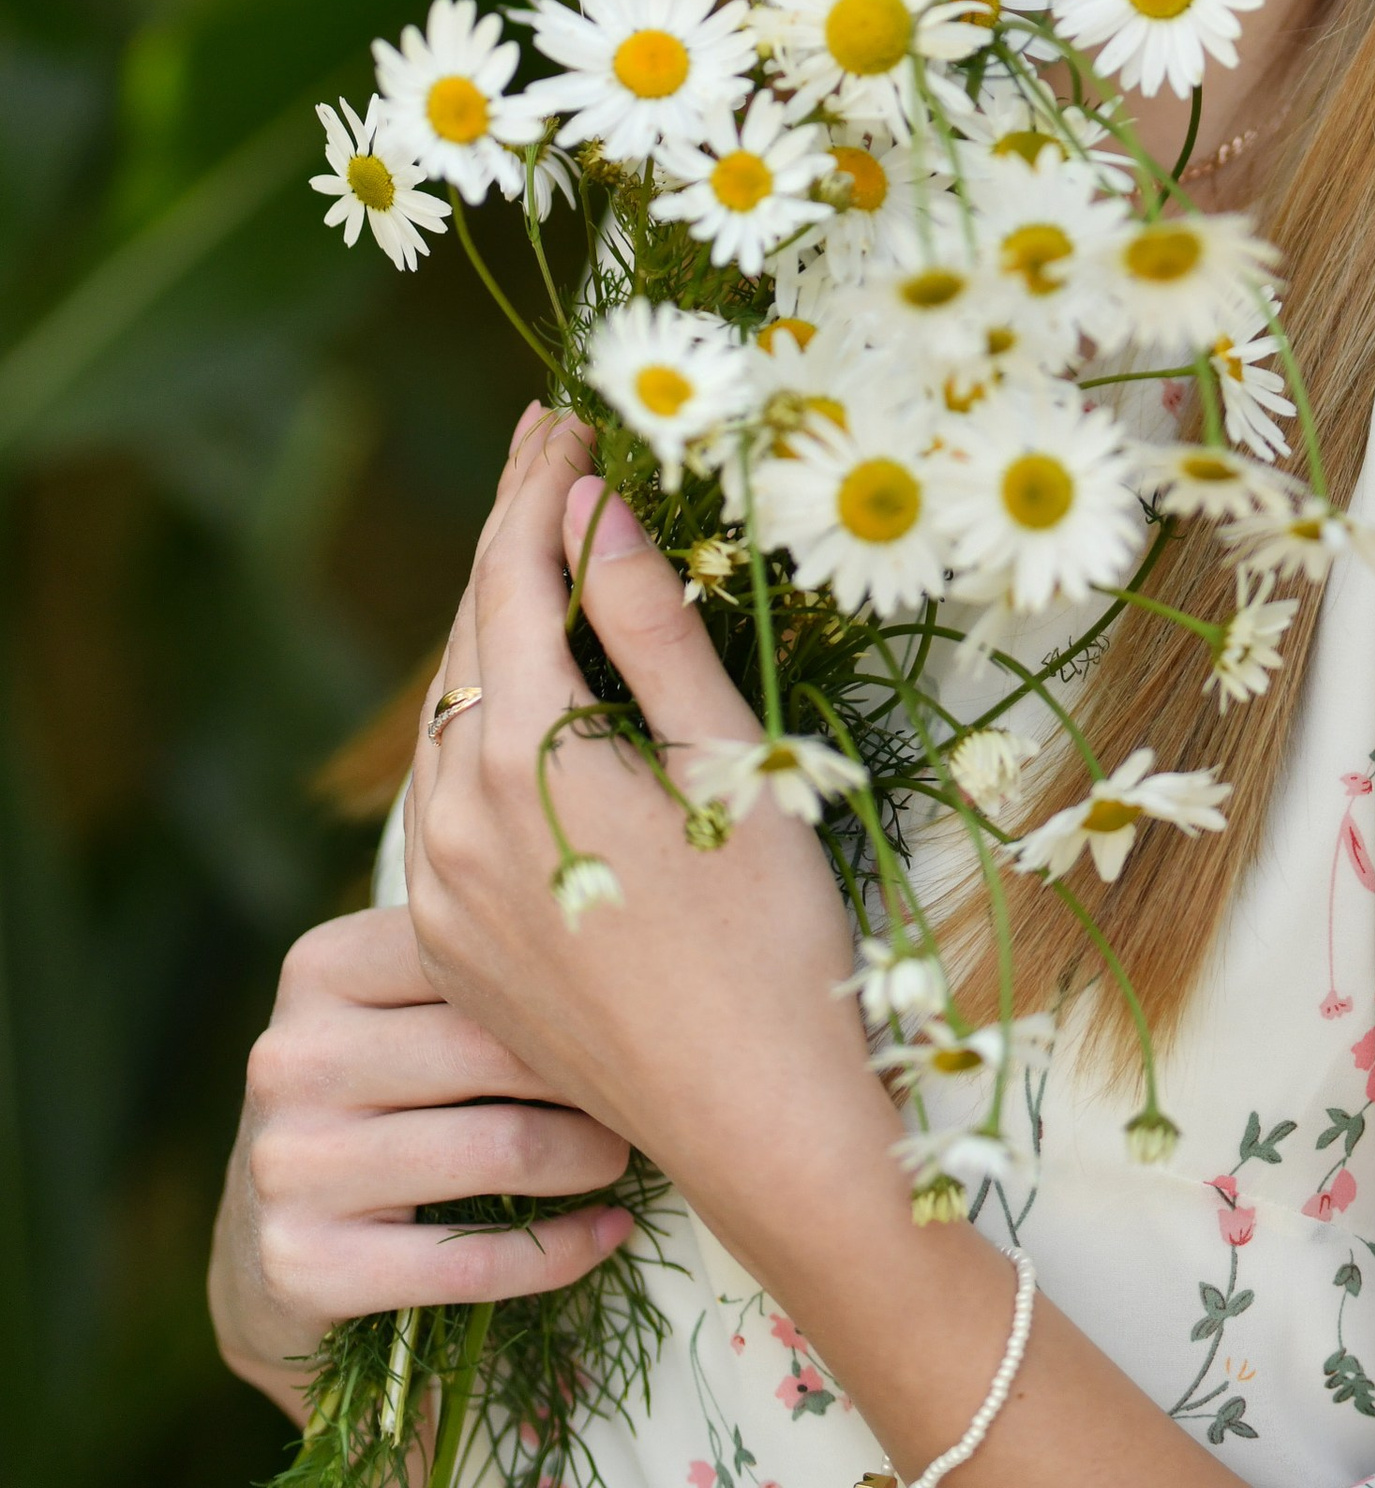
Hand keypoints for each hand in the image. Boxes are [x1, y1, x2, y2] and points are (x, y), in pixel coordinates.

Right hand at [208, 904, 631, 1419]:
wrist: (267, 1253)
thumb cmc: (375, 1100)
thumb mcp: (395, 1011)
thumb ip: (475, 960)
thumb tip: (641, 926)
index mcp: (321, 968)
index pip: (478, 958)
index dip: (575, 986)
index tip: (642, 1003)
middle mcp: (292, 1059)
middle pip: (497, 1050)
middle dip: (594, 1075)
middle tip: (650, 1087)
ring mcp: (290, 1167)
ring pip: (501, 1149)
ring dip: (592, 1158)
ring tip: (625, 1154)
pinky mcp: (305, 1267)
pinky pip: (474, 1260)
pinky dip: (560, 1250)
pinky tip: (607, 1234)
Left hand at [400, 407, 888, 1201]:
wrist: (755, 1121)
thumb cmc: (772, 935)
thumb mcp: (732, 758)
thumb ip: (653, 629)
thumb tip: (602, 510)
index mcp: (515, 764)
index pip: (508, 581)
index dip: (537, 488)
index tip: (568, 418)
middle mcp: (447, 826)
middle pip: (466, 638)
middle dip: (508, 533)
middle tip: (550, 447)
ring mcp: (438, 895)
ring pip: (450, 717)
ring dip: (492, 621)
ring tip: (539, 543)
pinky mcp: (452, 946)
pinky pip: (448, 797)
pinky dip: (484, 715)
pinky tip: (525, 687)